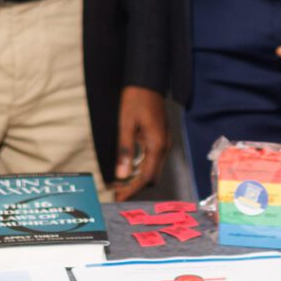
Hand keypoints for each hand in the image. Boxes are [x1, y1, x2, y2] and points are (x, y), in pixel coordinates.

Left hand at [112, 86, 168, 200]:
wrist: (147, 81)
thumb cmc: (135, 100)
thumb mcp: (125, 124)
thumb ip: (124, 150)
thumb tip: (121, 175)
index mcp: (156, 145)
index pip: (146, 177)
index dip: (132, 190)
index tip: (119, 199)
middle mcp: (163, 146)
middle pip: (151, 176)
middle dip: (135, 187)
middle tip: (116, 192)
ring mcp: (163, 142)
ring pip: (152, 169)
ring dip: (137, 178)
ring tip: (119, 183)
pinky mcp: (160, 138)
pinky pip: (152, 160)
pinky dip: (140, 168)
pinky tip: (128, 168)